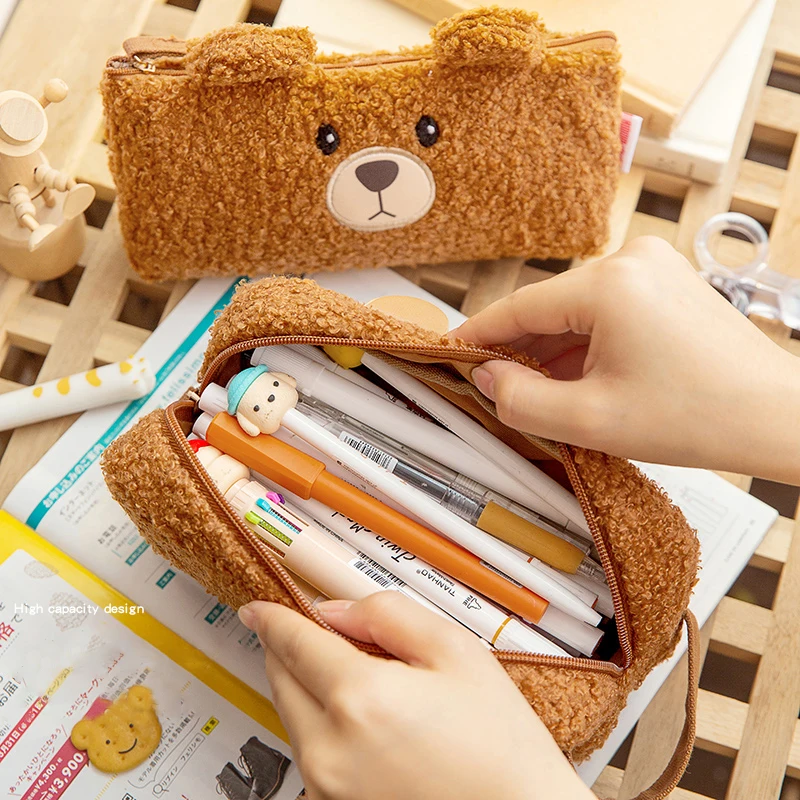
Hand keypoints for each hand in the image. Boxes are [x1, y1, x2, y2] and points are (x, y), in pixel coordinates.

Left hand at [238, 593, 592, 799]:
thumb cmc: (498, 744)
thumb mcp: (454, 650)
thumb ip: (386, 614)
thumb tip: (335, 611)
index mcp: (360, 698)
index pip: (292, 642)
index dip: (273, 617)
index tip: (257, 608)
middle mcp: (329, 748)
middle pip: (281, 677)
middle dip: (296, 648)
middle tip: (339, 638)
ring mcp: (326, 785)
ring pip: (292, 713)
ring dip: (311, 686)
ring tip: (377, 685)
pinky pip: (309, 748)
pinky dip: (324, 722)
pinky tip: (373, 721)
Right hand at [454, 237, 799, 482]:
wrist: (775, 417)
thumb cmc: (702, 415)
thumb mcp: (591, 420)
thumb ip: (520, 400)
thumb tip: (487, 379)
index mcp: (609, 283)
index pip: (518, 307)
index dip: (478, 337)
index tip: (451, 355)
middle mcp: (631, 260)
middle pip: (547, 307)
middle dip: (520, 351)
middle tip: (494, 389)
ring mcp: (652, 267)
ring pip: (574, 310)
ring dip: (552, 351)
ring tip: (539, 394)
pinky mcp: (665, 283)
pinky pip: (603, 310)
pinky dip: (583, 344)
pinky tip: (575, 378)